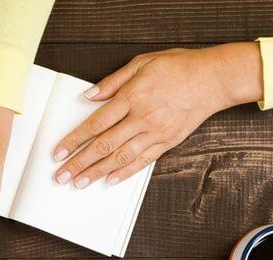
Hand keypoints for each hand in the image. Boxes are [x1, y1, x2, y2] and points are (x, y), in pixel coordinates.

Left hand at [52, 42, 261, 186]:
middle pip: (103, 145)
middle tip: (61, 175)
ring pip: (120, 157)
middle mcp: (142, 118)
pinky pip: (142, 161)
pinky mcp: (167, 142)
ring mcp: (155, 132)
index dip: (75, 140)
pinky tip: (109, 180)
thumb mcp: (142, 63)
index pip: (95, 123)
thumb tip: (89, 96)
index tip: (59, 152)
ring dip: (97, 172)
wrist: (213, 79)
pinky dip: (124, 173)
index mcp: (132, 97)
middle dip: (79, 162)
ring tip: (79, 182)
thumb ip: (113, 81)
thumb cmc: (179, 67)